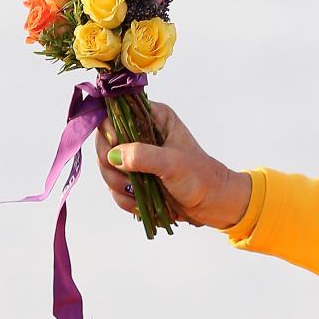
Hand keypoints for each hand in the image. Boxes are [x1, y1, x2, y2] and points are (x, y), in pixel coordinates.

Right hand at [95, 103, 251, 229]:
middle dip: (111, 166)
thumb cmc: (201, 178)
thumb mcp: (173, 163)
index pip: (115, 114)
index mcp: (153, 118)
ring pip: (107, 168)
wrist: (213, 204)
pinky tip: (140, 204)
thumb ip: (143, 155)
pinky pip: (115, 187)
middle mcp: (141, 134)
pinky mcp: (135, 178)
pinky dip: (124, 199)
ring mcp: (136, 157)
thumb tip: (113, 155)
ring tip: (139, 194)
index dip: (109, 132)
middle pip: (105, 144)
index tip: (116, 148)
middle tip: (128, 180)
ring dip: (118, 185)